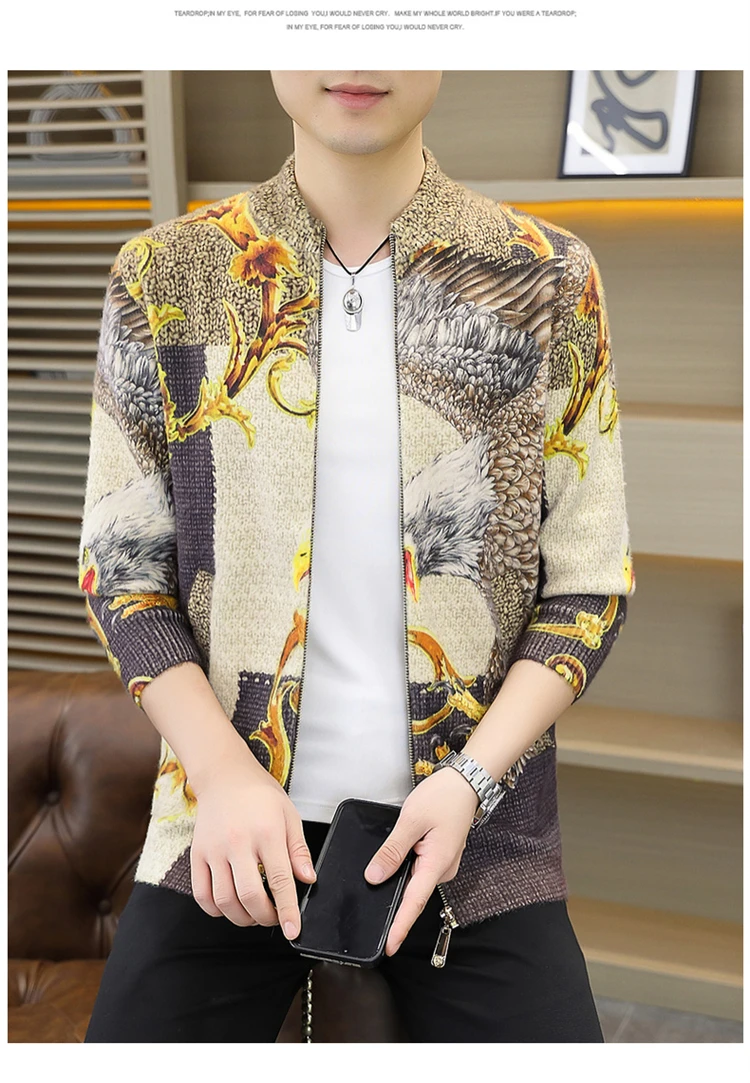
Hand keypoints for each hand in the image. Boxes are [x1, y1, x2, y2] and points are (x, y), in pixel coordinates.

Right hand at [189, 752, 315, 937]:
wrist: (224, 775)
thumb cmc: (259, 794)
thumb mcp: (289, 815)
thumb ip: (299, 850)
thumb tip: (308, 879)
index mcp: (267, 832)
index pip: (280, 880)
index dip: (288, 910)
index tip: (294, 930)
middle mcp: (238, 842)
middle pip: (250, 897)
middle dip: (265, 917)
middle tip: (275, 917)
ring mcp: (214, 849)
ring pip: (225, 900)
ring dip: (242, 917)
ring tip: (254, 914)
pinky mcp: (197, 854)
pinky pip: (202, 894)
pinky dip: (216, 909)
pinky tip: (230, 906)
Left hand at [364, 766, 479, 955]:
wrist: (466, 781)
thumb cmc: (443, 796)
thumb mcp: (411, 820)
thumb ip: (392, 850)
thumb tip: (375, 876)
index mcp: (437, 863)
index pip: (414, 902)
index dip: (400, 927)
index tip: (388, 946)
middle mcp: (443, 868)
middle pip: (413, 895)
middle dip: (394, 907)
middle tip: (373, 920)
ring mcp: (442, 863)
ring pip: (415, 882)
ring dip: (398, 885)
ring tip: (380, 884)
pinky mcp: (439, 856)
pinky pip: (419, 870)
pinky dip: (405, 872)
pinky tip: (393, 867)